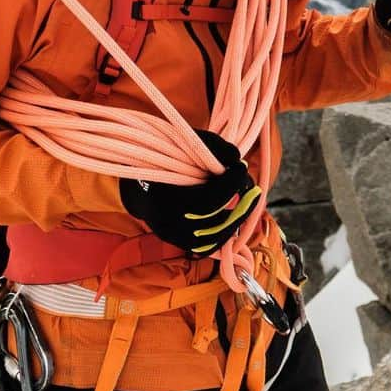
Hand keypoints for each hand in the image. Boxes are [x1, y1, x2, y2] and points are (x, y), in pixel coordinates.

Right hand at [120, 131, 260, 254]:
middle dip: (239, 203)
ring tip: (246, 200)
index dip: (230, 184)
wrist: (139, 183)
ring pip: (214, 237)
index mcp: (163, 198)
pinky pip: (209, 246)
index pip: (207, 200)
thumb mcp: (188, 144)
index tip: (242, 169)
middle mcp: (167, 224)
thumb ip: (214, 149)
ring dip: (236, 219)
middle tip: (251, 188)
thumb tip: (238, 162)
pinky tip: (234, 215)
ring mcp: (173, 237)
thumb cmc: (166, 159)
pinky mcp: (179, 244)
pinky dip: (225, 232)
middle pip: (214, 222)